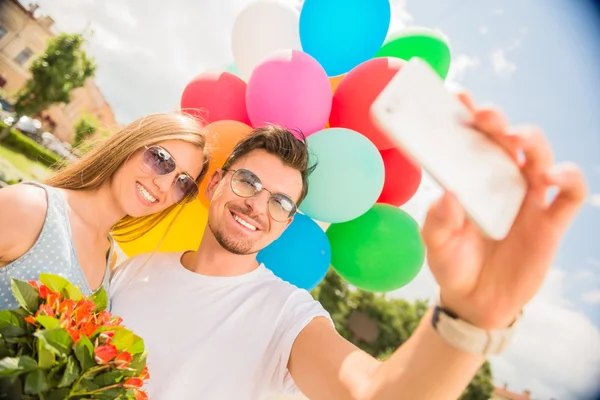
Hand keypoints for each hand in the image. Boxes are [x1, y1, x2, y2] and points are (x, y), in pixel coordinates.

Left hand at [421, 93, 587, 329]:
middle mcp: (502, 181)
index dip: (467, 115)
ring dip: (532, 142)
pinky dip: (568, 178)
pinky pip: (571, 194)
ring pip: (540, 157)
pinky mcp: (550, 222)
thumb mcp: (436, 244)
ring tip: (516, 139)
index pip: (472, 139)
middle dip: (498, 121)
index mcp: (471, 178)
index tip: (456, 96)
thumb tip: (448, 194)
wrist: (476, 302)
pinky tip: (552, 177)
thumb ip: (438, 222)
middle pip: (507, 140)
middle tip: (484, 115)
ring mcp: (529, 199)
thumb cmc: (453, 264)